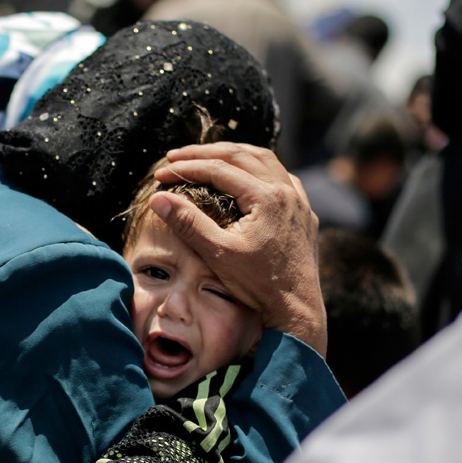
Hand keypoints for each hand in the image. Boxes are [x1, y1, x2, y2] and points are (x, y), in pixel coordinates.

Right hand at [151, 142, 327, 355]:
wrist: (297, 309)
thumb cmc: (258, 285)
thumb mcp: (217, 253)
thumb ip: (188, 222)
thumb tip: (157, 198)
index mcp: (267, 197)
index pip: (218, 169)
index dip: (186, 168)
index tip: (161, 174)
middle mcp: (287, 192)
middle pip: (241, 156)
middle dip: (205, 153)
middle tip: (176, 156)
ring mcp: (299, 201)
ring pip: (265, 161)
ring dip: (234, 155)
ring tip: (207, 157)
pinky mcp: (304, 214)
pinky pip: (282, 177)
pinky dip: (259, 169)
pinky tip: (248, 177)